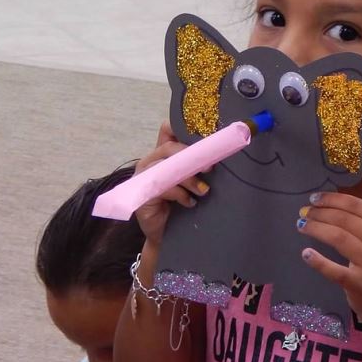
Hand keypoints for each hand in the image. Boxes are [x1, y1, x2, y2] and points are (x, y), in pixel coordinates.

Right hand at [136, 121, 209, 246]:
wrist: (164, 234)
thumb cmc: (179, 205)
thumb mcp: (191, 181)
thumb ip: (196, 164)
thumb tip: (219, 151)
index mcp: (161, 154)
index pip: (167, 130)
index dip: (182, 127)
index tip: (205, 136)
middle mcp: (150, 162)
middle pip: (170, 147)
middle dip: (193, 155)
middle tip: (211, 167)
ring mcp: (143, 177)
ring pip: (168, 167)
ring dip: (190, 179)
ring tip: (204, 190)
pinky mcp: (143, 195)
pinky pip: (164, 187)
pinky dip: (181, 195)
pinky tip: (190, 203)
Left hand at [297, 192, 361, 325]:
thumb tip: (328, 206)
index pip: (356, 206)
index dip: (331, 199)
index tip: (314, 198)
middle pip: (344, 219)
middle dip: (319, 213)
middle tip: (303, 212)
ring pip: (338, 237)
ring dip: (315, 229)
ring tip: (301, 226)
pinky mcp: (360, 284)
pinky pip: (333, 269)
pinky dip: (316, 260)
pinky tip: (305, 254)